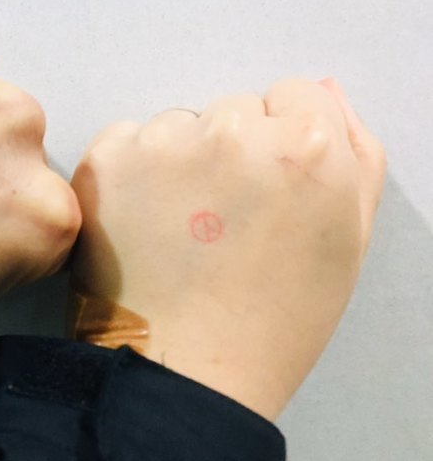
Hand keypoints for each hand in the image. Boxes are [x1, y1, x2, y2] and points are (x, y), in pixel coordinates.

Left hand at [68, 79, 385, 419]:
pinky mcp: (107, 159)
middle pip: (236, 109)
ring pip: (179, 124)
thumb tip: (323, 90)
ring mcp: (164, 144)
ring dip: (179, 159)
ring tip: (180, 229)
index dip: (283, 144)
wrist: (184, 370)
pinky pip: (128, 139)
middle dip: (232, 151)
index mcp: (307, 148)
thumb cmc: (271, 320)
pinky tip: (143, 222)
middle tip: (221, 219)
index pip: (296, 96)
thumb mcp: (347, 238)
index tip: (265, 187)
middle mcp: (234, 133)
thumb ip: (353, 152)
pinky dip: (132, 170)